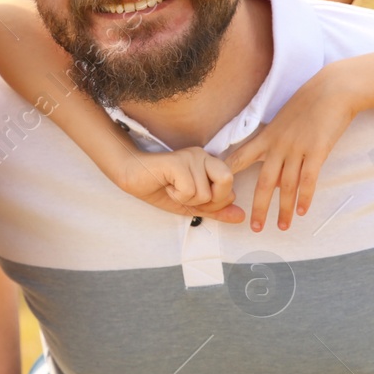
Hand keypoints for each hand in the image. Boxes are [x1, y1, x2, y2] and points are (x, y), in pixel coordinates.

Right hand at [115, 146, 244, 222]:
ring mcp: (191, 156)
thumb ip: (217, 210)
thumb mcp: (192, 205)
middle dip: (210, 199)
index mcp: (210, 163)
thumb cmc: (160, 189)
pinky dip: (176, 196)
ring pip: (205, 192)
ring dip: (186, 199)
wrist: (132, 177)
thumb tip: (241, 217)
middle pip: (227, 182)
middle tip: (188, 195)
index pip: (230, 188)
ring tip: (172, 188)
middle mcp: (204, 156)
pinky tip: (166, 185)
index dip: (213, 203)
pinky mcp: (178, 161)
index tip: (191, 197)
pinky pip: (189, 190)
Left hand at [222, 73, 358, 231]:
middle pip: (264, 182)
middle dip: (259, 207)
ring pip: (287, 186)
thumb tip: (274, 170)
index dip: (228, 175)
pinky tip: (302, 211)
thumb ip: (276, 144)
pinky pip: (309, 179)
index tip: (217, 190)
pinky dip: (305, 197)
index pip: (241, 158)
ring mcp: (298, 148)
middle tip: (255, 227)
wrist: (333, 90)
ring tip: (281, 227)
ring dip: (284, 209)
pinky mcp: (317, 151)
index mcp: (267, 136)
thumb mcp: (284, 120)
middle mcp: (278, 145)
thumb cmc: (309, 103)